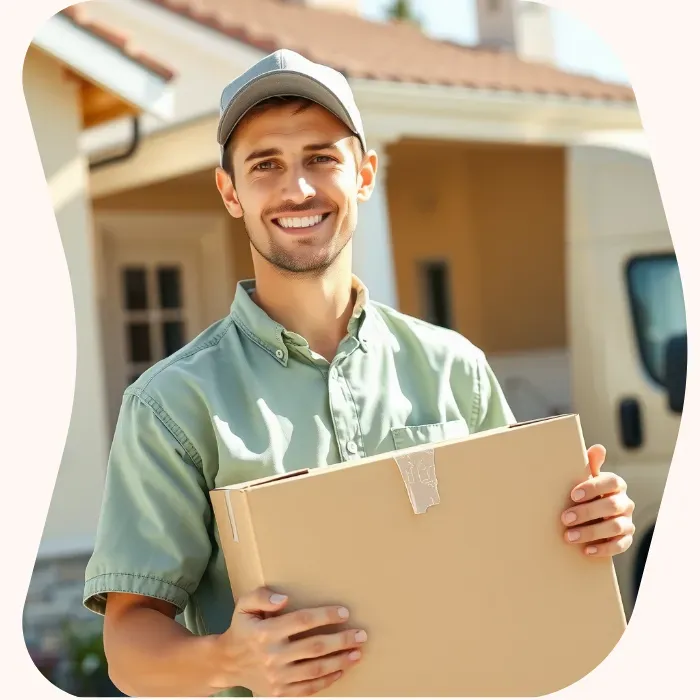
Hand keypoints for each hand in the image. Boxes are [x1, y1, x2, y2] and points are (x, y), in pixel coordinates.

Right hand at [211, 587, 365, 696]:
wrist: (228, 663)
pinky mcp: (279, 692)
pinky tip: (341, 669)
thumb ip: (262, 596)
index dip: (324, 616)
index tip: (344, 612)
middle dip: (341, 640)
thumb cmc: (242, 628)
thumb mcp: (244, 605)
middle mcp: (272, 656)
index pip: (302, 621)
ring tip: (357, 652)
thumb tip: (285, 599)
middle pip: (314, 647)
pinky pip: (308, 688)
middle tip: (361, 634)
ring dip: (340, 661)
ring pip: (315, 669)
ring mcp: (277, 677)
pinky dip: (327, 680)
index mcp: (265, 632)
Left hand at [561, 444, 634, 556]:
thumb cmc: (584, 492)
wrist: (590, 515)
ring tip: (569, 536)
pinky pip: (620, 545)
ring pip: (616, 526)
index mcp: (615, 484)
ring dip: (591, 532)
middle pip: (612, 506)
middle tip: (565, 518)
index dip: (593, 488)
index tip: (572, 495)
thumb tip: (598, 448)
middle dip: (587, 513)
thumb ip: (590, 464)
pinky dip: (604, 549)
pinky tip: (586, 550)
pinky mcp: (626, 538)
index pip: (611, 482)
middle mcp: (625, 502)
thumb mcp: (585, 477)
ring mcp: (627, 521)